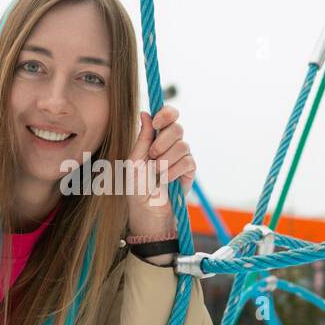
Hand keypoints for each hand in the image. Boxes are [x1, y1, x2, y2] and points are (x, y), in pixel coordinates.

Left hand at [126, 104, 195, 235]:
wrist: (147, 211)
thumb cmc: (137, 188)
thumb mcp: (135, 160)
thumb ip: (143, 137)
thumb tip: (146, 113)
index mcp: (156, 138)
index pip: (168, 115)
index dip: (166, 114)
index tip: (157, 123)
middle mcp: (171, 145)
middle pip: (177, 127)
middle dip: (163, 142)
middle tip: (152, 157)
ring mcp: (181, 157)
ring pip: (183, 145)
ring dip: (166, 160)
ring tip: (157, 174)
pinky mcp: (190, 171)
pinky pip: (188, 161)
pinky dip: (174, 171)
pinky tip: (166, 180)